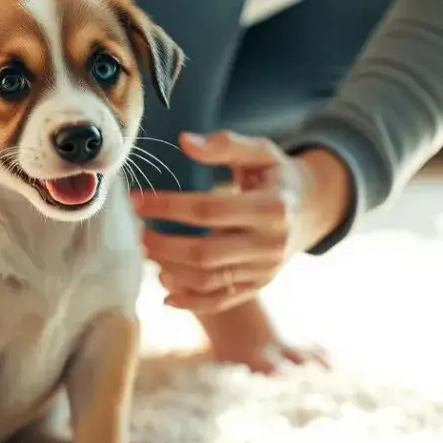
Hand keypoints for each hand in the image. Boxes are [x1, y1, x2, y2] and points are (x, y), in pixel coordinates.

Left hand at [131, 131, 352, 313]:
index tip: (135, 201)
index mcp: (274, 208)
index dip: (168, 207)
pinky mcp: (258, 286)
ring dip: (171, 269)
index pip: (210, 211)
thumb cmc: (274, 174)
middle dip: (164, 245)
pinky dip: (191, 301)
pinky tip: (164, 290)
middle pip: (206, 253)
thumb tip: (185, 140)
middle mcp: (272, 244)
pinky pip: (221, 301)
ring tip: (145, 250)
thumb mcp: (260, 152)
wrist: (308, 209)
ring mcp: (265, 270)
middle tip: (134, 232)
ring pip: (209, 280)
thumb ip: (225, 145)